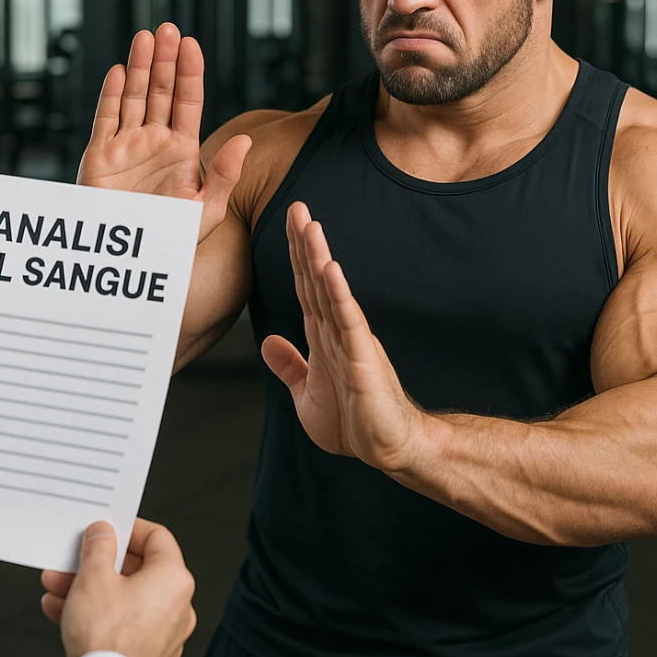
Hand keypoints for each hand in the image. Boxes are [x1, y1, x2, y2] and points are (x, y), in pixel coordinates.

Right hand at [40, 518, 195, 656]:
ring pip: (124, 599)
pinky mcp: (147, 655)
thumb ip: (98, 547)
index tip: (108, 529)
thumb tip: (102, 533)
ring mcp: (164, 634)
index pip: (157, 537)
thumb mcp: (94, 577)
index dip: (128, 529)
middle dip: (97, 565)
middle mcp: (177, 605)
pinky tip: (63, 611)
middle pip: (135, 571)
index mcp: (174, 579)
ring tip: (58, 588)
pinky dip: (97, 615)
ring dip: (89, 590)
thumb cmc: (107, 640)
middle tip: (75, 560)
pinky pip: (121, 624)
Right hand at [77, 23, 250, 243]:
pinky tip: (120, 71)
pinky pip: (105, 119)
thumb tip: (246, 141)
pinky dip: (112, 95)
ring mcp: (126, 147)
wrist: (129, 258)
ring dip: (140, 67)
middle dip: (165, 60)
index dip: (189, 73)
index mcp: (181, 151)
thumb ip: (224, 175)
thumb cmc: (169, 240)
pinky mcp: (99, 156)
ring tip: (147, 37)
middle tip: (169, 29)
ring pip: (134, 97)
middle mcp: (154, 143)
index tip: (192, 45)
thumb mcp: (204, 211)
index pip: (187, 102)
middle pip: (160, 91)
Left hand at [260, 201, 427, 472]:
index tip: (288, 224)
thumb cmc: (354, 423)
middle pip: (316, 279)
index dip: (295, 256)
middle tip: (296, 207)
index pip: (305, 288)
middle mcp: (337, 331)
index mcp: (323, 337)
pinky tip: (331, 269)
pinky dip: (339, 294)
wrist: (387, 449)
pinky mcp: (363, 357)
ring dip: (319, 257)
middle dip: (304, 243)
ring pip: (331, 291)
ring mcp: (351, 341)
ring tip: (310, 226)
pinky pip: (349, 320)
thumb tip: (268, 343)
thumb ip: (290, 366)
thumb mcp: (306, 394)